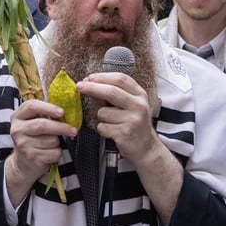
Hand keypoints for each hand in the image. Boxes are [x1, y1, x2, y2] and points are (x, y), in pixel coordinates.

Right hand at [5, 100, 77, 204]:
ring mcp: (23, 145)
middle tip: (73, 130)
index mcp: (17, 117)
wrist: (23, 163)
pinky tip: (50, 153)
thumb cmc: (32, 139)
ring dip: (58, 142)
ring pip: (51, 140)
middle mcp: (17, 130)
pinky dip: (57, 153)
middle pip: (42, 125)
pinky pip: (54, 153)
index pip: (31, 106)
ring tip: (51, 144)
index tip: (62, 112)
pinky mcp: (31, 157)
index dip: (48, 108)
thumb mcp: (32, 123)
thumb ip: (43, 115)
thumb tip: (67, 112)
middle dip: (61, 127)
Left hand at [79, 71, 182, 225]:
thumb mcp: (130, 105)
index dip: (103, 77)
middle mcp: (139, 106)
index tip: (89, 77)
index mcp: (140, 95)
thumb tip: (90, 83)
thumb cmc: (134, 124)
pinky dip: (102, 129)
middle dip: (92, 87)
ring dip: (100, 117)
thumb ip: (114, 94)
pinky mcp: (125, 133)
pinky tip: (113, 132)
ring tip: (112, 123)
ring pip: (103, 112)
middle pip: (111, 91)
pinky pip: (102, 127)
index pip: (121, 79)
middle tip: (79, 86)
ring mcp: (133, 120)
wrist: (146, 148)